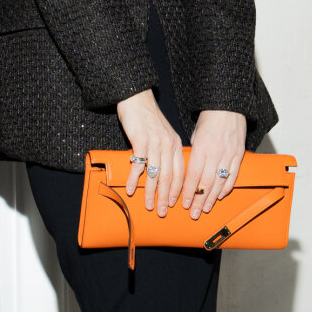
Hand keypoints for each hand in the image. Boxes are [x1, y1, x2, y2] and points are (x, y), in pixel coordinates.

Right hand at [117, 89, 184, 214]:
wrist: (136, 99)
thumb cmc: (148, 118)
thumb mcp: (164, 134)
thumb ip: (166, 151)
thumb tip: (164, 171)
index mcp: (176, 145)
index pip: (180, 173)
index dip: (178, 191)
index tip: (174, 204)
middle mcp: (168, 146)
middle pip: (169, 178)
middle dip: (166, 198)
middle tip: (162, 212)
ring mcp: (155, 144)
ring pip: (155, 175)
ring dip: (151, 193)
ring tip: (149, 205)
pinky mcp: (141, 141)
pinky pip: (139, 165)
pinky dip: (134, 179)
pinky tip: (131, 189)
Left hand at [181, 110, 245, 218]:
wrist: (228, 107)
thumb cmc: (208, 120)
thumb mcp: (195, 136)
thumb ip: (193, 155)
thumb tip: (188, 174)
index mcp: (202, 148)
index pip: (193, 176)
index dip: (189, 192)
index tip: (184, 204)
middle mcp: (216, 154)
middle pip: (206, 183)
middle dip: (199, 201)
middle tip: (194, 214)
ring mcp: (229, 155)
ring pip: (220, 183)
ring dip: (212, 199)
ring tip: (206, 209)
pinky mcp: (239, 155)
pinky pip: (233, 176)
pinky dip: (226, 188)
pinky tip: (220, 196)